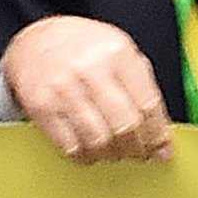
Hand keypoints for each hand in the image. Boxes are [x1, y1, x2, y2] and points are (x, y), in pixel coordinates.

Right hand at [0, 15, 170, 159]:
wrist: (35, 40)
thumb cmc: (84, 50)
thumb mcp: (120, 54)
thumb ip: (144, 90)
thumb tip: (162, 139)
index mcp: (117, 53)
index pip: (147, 104)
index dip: (158, 134)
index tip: (161, 149)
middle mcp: (90, 69)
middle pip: (125, 125)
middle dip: (137, 148)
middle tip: (138, 153)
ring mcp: (63, 88)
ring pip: (98, 140)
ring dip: (111, 155)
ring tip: (114, 152)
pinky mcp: (41, 107)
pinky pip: (70, 146)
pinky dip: (85, 156)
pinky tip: (90, 150)